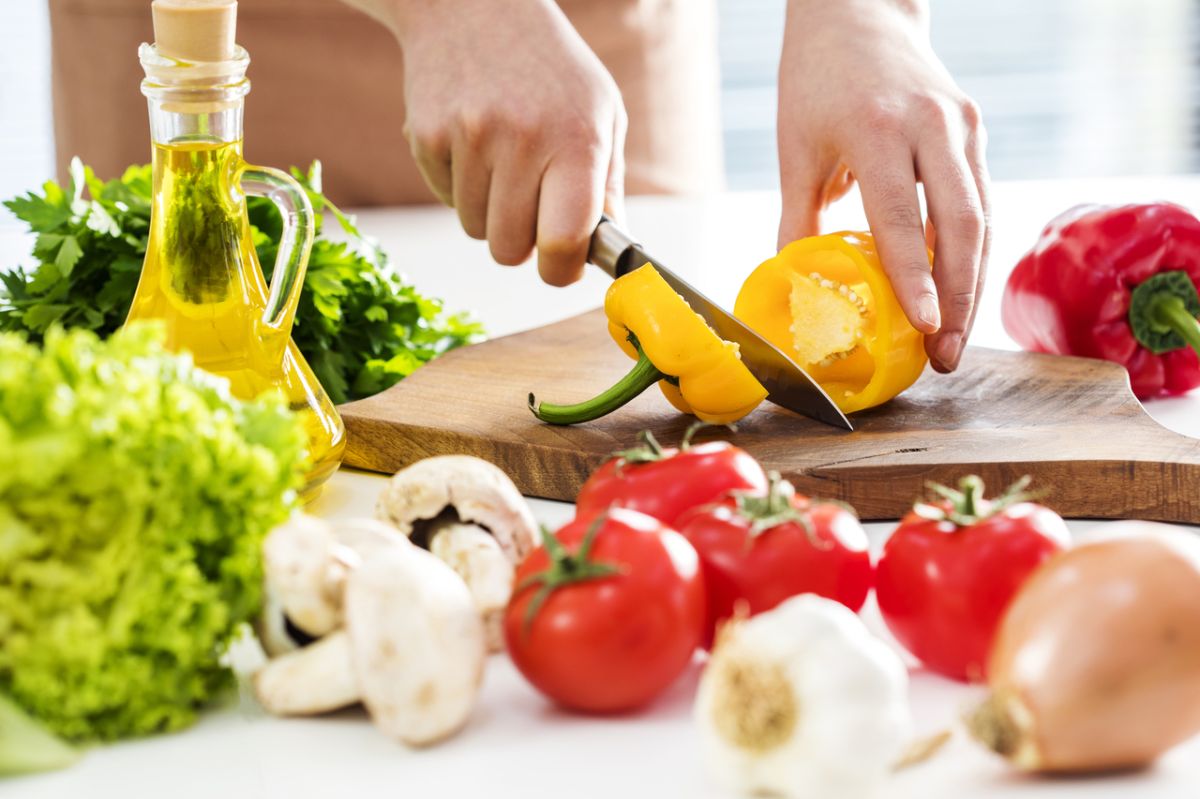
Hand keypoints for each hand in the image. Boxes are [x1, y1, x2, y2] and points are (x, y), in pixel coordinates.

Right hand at [348, 0, 626, 284]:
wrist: (474, 5)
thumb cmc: (550, 68)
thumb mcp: (601, 113)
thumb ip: (607, 186)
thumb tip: (610, 251)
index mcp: (577, 139)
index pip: (564, 241)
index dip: (562, 269)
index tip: (562, 265)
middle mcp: (522, 139)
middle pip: (510, 250)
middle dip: (521, 242)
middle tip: (531, 205)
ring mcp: (468, 136)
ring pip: (475, 229)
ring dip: (490, 211)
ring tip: (502, 161)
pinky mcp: (426, 135)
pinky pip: (445, 199)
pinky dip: (460, 185)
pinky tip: (473, 142)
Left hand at [777, 0, 988, 371]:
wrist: (859, 10)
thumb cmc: (815, 80)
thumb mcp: (795, 149)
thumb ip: (796, 220)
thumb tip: (794, 288)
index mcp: (877, 129)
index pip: (900, 216)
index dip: (914, 277)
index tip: (926, 327)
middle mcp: (931, 125)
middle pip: (960, 225)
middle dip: (959, 298)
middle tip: (947, 357)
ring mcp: (962, 126)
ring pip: (982, 218)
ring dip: (973, 284)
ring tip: (955, 342)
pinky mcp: (975, 131)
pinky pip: (981, 202)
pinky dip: (973, 252)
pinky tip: (961, 295)